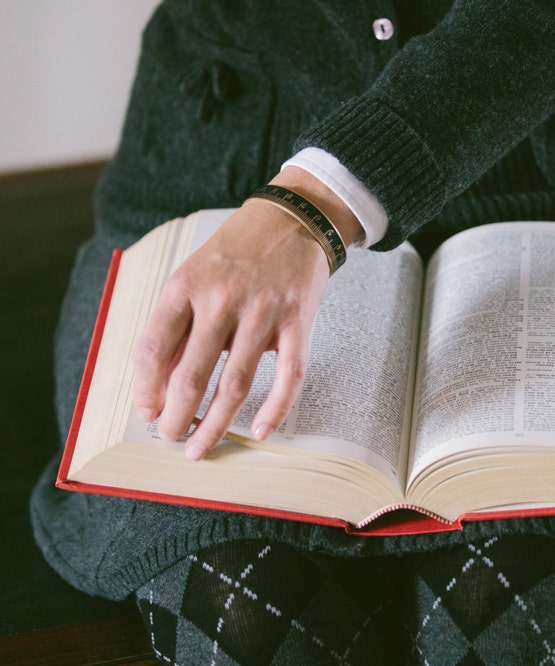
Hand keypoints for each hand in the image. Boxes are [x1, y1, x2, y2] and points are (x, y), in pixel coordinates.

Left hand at [132, 169, 362, 459]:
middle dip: (177, 418)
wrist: (290, 219)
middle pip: (191, 375)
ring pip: (235, 383)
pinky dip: (276, 409)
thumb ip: (177, 326)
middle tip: (172, 439)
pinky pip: (289, 375)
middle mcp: (221, 299)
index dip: (145, 389)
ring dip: (215, 424)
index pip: (153, 349)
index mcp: (185, 286)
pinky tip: (261, 431)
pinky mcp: (297, 320)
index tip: (147, 412)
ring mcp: (262, 311)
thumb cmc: (235, 252)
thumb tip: (161, 385)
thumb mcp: (193, 276)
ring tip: (202, 447)